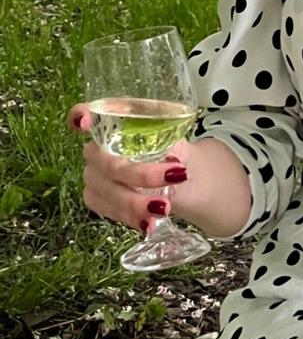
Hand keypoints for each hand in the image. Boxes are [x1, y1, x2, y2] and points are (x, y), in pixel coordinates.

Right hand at [67, 102, 191, 232]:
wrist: (188, 182)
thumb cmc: (179, 156)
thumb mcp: (183, 146)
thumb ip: (176, 151)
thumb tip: (173, 165)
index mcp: (117, 127)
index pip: (88, 115)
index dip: (79, 115)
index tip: (83, 121)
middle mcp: (99, 150)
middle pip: (106, 161)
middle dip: (139, 174)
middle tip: (174, 177)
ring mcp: (96, 176)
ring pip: (105, 190)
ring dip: (133, 202)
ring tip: (164, 209)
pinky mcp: (99, 199)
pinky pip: (107, 210)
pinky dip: (129, 217)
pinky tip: (148, 223)